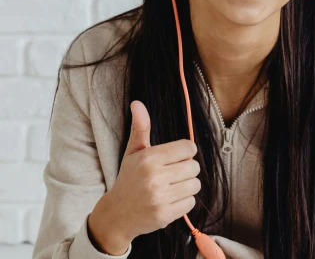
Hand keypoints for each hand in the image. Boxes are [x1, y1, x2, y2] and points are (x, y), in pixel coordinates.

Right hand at [105, 100, 200, 241]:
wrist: (117, 214)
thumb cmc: (129, 178)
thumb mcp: (133, 151)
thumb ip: (140, 127)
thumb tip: (137, 103)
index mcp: (148, 158)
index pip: (187, 148)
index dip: (185, 152)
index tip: (176, 157)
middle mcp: (154, 177)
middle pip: (194, 167)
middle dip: (187, 169)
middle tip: (173, 173)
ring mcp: (160, 198)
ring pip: (195, 185)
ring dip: (187, 185)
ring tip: (173, 186)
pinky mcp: (165, 215)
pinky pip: (191, 202)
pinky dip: (184, 201)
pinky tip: (171, 199)